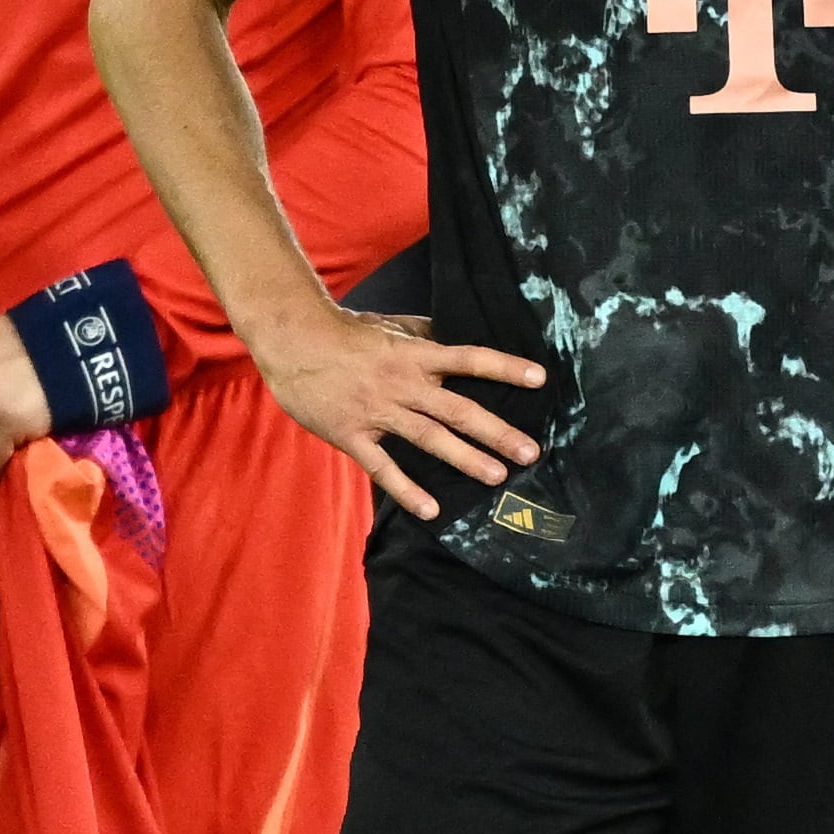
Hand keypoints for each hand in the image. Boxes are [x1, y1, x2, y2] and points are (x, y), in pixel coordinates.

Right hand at [249, 305, 546, 521]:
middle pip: (458, 409)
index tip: (540, 379)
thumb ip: (423, 332)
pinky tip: (432, 509)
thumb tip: (453, 332)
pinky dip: (407, 489)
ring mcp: (378, 411)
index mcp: (414, 354)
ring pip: (429, 438)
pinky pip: (383, 467)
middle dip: (497, 431)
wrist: (292, 340)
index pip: (469, 359)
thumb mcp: (389, 324)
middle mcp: (402, 384)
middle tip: (530, 452)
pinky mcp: (352, 435)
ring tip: (497, 476)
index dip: (505, 368)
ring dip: (465, 458)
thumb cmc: (342, 330)